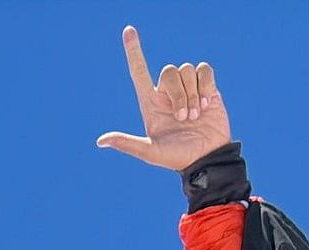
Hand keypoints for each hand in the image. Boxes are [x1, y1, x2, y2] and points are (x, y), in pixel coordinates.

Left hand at [94, 26, 231, 170]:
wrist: (207, 158)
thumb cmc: (177, 157)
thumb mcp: (150, 152)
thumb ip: (128, 144)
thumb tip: (100, 141)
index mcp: (151, 102)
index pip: (139, 70)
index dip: (133, 50)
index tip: (128, 30)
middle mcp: (167, 92)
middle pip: (170, 71)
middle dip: (179, 95)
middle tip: (184, 118)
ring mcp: (188, 89)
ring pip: (187, 70)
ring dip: (193, 96)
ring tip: (196, 117)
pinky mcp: (207, 87)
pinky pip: (204, 70)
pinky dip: (206, 86)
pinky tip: (207, 105)